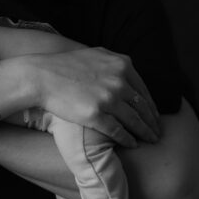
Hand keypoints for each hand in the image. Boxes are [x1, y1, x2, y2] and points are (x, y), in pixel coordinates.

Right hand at [27, 48, 160, 147]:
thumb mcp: (94, 55)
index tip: (155, 116)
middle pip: (143, 107)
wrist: (40, 76)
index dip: (152, 106)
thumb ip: (114, 63)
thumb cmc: (63, 66)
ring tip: (150, 140)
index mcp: (121, 65)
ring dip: (145, 132)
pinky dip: (128, 139)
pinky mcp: (96, 115)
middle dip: (153, 122)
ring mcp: (108, 99)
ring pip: (135, 121)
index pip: (144, 90)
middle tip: (158, 132)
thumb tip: (127, 70)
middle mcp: (119, 82)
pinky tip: (132, 144)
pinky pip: (119, 131)